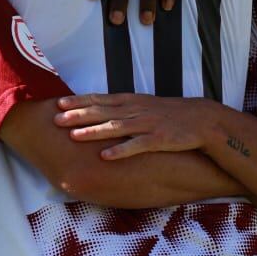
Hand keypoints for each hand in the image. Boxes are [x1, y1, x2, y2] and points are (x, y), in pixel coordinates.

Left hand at [55, 93, 216, 159]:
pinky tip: (105, 156)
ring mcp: (147, 124)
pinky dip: (120, 150)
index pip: (100, 99)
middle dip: (78, 115)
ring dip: (93, 131)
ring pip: (115, 127)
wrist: (201, 120)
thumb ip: (122, 108)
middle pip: (102, 111)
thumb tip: (99, 111)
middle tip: (55, 118)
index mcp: (131, 101)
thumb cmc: (169, 114)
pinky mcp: (159, 139)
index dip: (79, 101)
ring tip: (73, 135)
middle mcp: (136, 110)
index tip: (58, 102)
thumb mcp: (144, 105)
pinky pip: (136, 145)